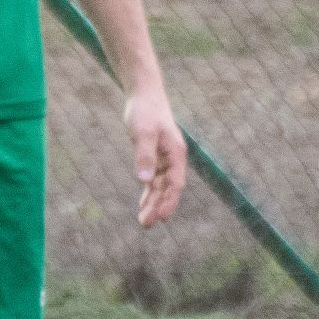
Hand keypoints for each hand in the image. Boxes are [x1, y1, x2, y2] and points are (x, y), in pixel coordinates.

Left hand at [126, 86, 187, 226]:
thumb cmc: (145, 111)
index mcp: (176, 153)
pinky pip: (154, 179)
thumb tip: (143, 180)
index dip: (168, 201)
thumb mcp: (143, 132)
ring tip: (144, 221)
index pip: (175, 183)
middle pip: (167, 188)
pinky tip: (143, 204)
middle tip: (146, 224)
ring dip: (153, 202)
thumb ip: (144, 155)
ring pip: (160, 186)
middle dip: (158, 207)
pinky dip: (149, 192)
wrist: (144, 94)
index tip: (161, 218)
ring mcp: (164, 158)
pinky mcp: (154, 156)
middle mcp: (173, 158)